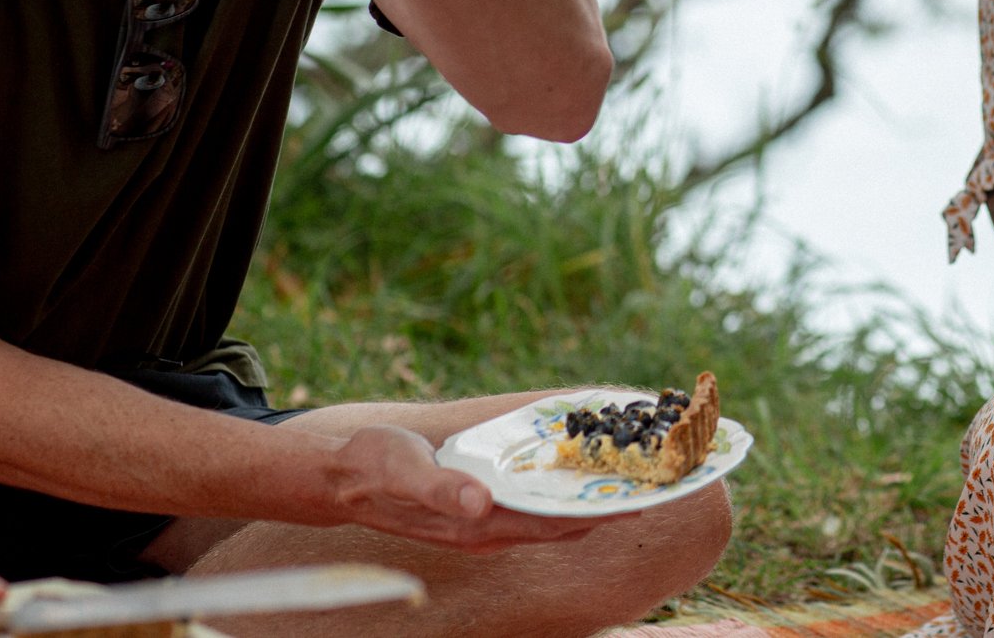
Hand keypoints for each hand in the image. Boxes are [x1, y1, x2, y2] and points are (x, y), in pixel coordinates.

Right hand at [328, 425, 631, 551]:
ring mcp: (485, 518)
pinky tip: (577, 465)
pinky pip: (531, 498)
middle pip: (560, 521)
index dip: (596, 514)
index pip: (551, 525)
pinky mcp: (479, 504)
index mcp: (478, 526)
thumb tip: (481, 502)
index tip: (639, 500)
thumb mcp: (405, 471)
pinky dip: (559, 485)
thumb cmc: (375, 466)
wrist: (343, 471)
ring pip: (549, 512)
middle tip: (650, 480)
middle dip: (604, 505)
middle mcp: (488, 527)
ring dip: (586, 496)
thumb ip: (441, 489)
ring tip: (627, 472)